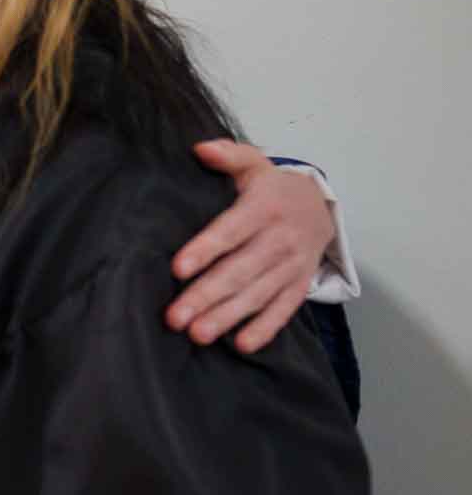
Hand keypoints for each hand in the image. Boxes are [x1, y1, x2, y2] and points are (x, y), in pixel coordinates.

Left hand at [168, 141, 335, 352]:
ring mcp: (292, 265)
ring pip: (258, 294)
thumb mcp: (254, 164)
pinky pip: (284, 309)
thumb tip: (201, 149)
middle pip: (240, 270)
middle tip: (175, 318)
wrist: (320, 206)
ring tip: (197, 335)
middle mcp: (281, 239)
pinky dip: (265, 328)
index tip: (178, 268)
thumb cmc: (272, 188)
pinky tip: (241, 345)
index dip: (205, 249)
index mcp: (265, 208)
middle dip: (207, 295)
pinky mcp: (299, 285)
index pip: (231, 231)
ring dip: (227, 316)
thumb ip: (229, 156)